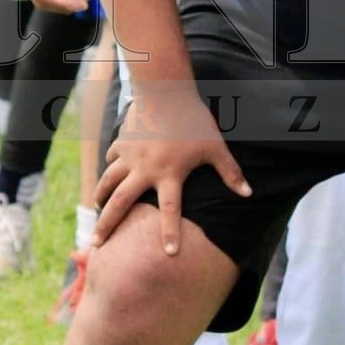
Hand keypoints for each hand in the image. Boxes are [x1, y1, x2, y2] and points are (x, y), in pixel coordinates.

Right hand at [93, 84, 250, 254]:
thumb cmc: (194, 119)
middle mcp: (145, 169)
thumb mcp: (215, 147)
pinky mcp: (122, 142)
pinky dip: (108, 169)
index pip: (169, 210)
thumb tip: (249, 194)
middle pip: (121, 203)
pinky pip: (111, 160)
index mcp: (169, 173)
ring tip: (96, 213)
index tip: (170, 254)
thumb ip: (230, 172)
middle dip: (108, 225)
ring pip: (108, 182)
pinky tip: (107, 177)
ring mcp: (130, 156)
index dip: (170, 232)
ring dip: (100, 198)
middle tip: (97, 245)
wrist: (166, 89)